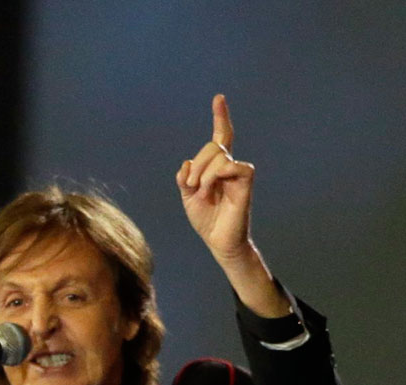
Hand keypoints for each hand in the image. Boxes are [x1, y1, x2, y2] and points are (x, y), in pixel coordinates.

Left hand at [176, 94, 256, 262]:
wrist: (218, 240)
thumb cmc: (206, 218)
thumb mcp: (187, 196)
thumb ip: (185, 178)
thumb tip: (187, 164)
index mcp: (216, 167)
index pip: (221, 136)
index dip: (221, 117)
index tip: (219, 98)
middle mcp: (229, 166)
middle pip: (212, 146)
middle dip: (197, 164)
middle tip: (193, 187)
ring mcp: (238, 173)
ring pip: (218, 155)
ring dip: (203, 174)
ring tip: (203, 192)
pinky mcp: (246, 181)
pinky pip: (231, 165)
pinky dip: (215, 175)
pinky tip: (213, 189)